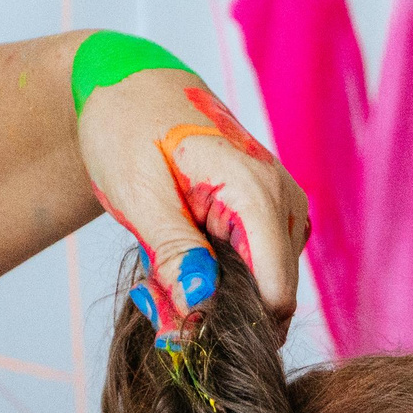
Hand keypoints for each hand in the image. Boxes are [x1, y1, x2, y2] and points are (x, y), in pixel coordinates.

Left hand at [72, 32, 308, 347]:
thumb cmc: (128, 127)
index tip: (177, 327)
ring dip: (210, 294)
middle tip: (151, 297)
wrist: (131, 85)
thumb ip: (174, 254)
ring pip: (262, 287)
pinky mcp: (272, 214)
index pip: (275, 294)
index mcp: (258, 192)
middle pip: (270, 297)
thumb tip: (202, 311)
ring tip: (157, 269)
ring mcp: (284, 207)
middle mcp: (285, 201)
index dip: (232, 323)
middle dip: (213, 310)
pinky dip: (215, 275)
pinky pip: (256, 267)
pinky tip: (177, 257)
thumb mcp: (138, 194)